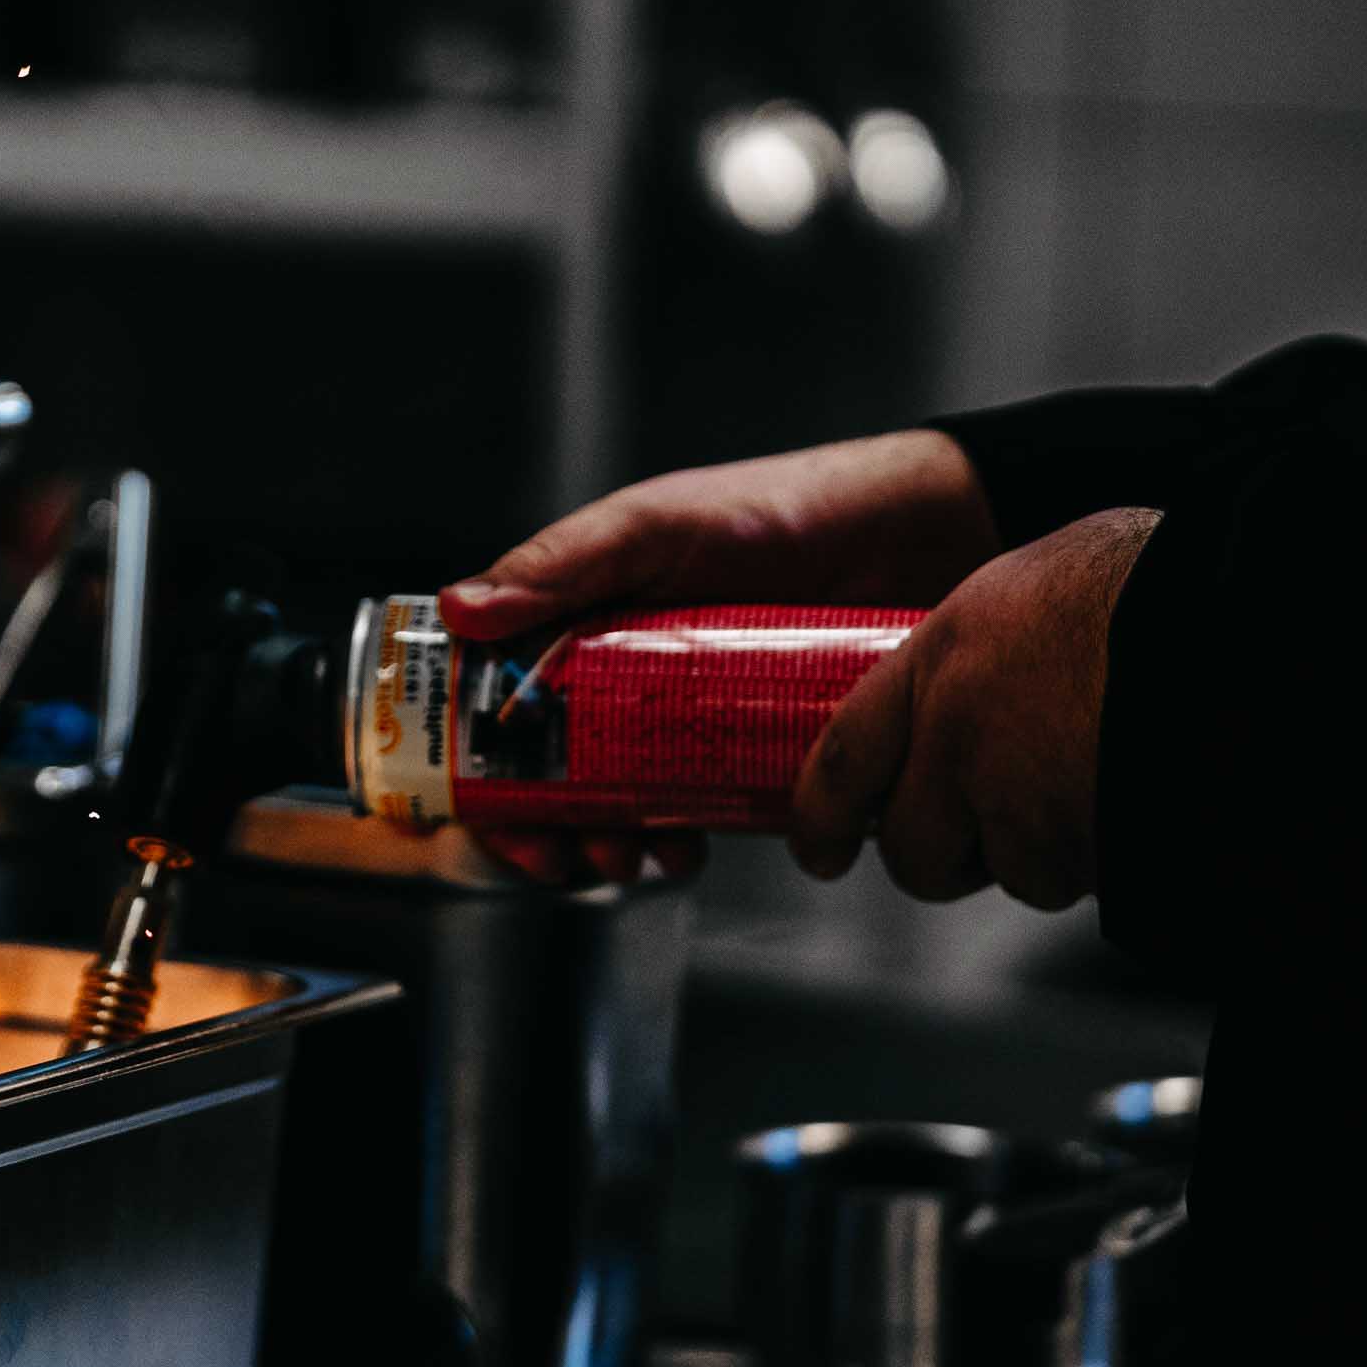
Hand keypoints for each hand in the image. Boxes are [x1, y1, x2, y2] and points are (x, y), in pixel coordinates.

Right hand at [439, 432, 1007, 886]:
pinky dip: (677, 835)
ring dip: (605, 839)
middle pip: (546, 762)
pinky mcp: (740, 741)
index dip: (478, 759)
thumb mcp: (655, 528)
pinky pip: (693, 802)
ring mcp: (678, 708)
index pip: (497, 691)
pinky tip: (688, 848)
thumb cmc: (777, 507)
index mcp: (578, 610)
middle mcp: (618, 664)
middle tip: (565, 855)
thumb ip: (563, 565)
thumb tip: (459, 611)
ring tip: (629, 858)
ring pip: (614, 794)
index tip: (488, 809)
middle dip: (544, 822)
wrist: (907, 536)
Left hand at [790, 507, 1159, 909]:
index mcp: (943, 654)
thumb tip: (947, 709)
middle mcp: (964, 733)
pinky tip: (1133, 793)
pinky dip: (1103, 857)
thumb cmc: (1153, 588)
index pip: (845, 758)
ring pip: (1013, 874)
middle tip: (991, 834)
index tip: (818, 850)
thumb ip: (976, 658)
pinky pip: (1081, 879)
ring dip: (1048, 851)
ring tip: (1101, 775)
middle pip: (915, 852)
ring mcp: (1023, 799)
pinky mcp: (1082, 849)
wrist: (1236, 621)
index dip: (821, 819)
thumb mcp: (1035, 589)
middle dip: (949, 858)